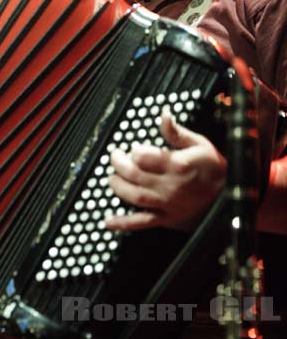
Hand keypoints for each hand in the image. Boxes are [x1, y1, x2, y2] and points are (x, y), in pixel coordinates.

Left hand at [106, 108, 226, 230]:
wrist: (231, 197)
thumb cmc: (213, 168)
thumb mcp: (199, 144)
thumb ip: (177, 132)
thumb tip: (163, 115)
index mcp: (178, 165)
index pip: (146, 157)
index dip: (135, 151)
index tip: (132, 148)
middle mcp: (171, 185)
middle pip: (135, 175)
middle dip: (119, 165)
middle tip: (115, 157)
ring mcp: (167, 204)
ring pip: (135, 197)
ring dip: (118, 187)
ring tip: (112, 178)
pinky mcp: (166, 218)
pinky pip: (142, 222)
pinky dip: (123, 223)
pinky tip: (108, 220)